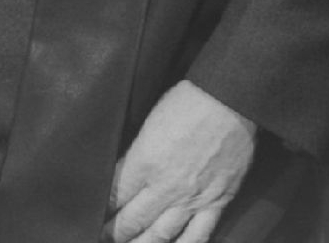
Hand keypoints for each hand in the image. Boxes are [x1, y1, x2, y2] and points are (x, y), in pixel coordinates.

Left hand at [103, 80, 255, 242]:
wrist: (231, 99)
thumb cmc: (190, 100)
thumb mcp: (151, 120)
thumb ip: (139, 151)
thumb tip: (128, 170)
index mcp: (145, 161)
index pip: (114, 194)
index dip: (103, 206)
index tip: (97, 213)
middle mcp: (165, 186)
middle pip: (131, 221)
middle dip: (114, 232)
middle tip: (105, 236)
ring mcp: (191, 199)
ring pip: (159, 236)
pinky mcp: (216, 202)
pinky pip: (197, 236)